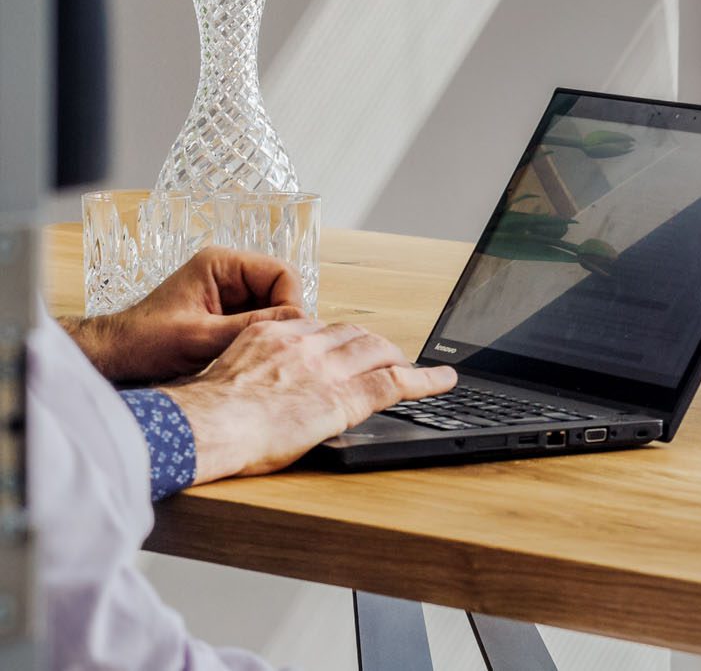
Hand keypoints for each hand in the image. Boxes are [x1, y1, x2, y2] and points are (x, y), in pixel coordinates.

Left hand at [64, 246, 306, 382]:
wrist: (116, 357)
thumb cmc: (147, 342)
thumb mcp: (203, 336)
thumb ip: (252, 326)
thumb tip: (300, 321)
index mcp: (222, 264)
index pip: (281, 273)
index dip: (291, 302)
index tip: (287, 335)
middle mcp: (230, 273)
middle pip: (281, 289)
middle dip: (283, 318)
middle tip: (277, 348)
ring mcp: (230, 294)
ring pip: (274, 308)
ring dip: (271, 331)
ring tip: (261, 354)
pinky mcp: (227, 313)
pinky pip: (259, 322)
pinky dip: (260, 338)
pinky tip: (250, 356)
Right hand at [165, 317, 456, 481]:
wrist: (206, 426)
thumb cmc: (202, 416)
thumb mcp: (221, 377)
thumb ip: (246, 373)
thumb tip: (245, 390)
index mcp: (271, 336)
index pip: (318, 329)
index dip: (337, 340)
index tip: (343, 347)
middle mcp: (304, 344)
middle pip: (352, 335)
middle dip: (372, 345)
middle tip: (385, 356)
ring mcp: (328, 368)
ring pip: (377, 352)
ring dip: (396, 359)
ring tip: (411, 368)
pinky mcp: (345, 397)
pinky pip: (395, 382)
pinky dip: (425, 379)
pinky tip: (443, 381)